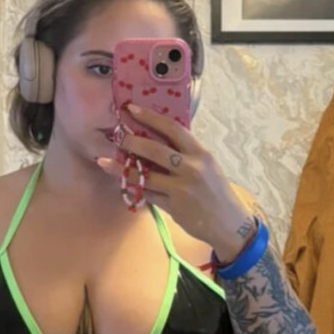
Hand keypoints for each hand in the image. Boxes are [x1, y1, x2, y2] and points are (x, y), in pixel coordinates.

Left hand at [96, 102, 255, 259]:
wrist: (229, 224)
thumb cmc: (216, 193)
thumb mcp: (207, 166)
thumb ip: (186, 154)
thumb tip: (159, 139)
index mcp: (201, 153)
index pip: (173, 128)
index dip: (150, 117)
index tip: (132, 109)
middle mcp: (192, 168)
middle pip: (155, 150)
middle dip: (131, 141)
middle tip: (116, 135)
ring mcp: (182, 189)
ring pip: (145, 175)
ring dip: (122, 169)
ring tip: (104, 161)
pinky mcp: (174, 207)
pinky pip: (148, 194)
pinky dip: (135, 188)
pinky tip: (121, 182)